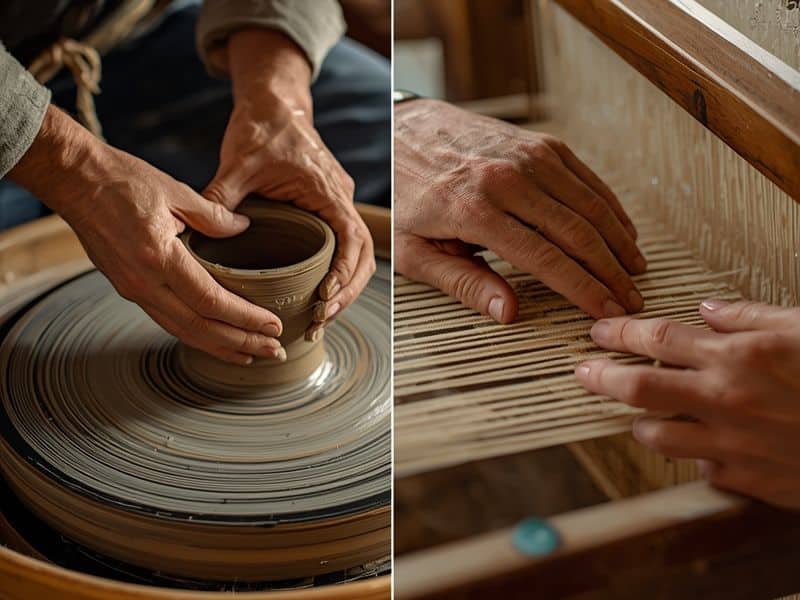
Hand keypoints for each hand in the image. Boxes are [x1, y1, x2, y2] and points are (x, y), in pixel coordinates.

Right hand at [9, 105, 283, 364]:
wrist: (73, 180)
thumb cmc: (122, 180)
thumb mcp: (175, 191)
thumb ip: (214, 215)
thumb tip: (245, 228)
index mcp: (159, 258)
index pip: (212, 301)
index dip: (245, 319)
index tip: (272, 326)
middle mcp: (144, 283)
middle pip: (200, 328)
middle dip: (240, 344)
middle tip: (273, 352)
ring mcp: (132, 289)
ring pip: (182, 331)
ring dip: (218, 347)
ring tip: (249, 356)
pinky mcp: (127, 288)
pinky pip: (167, 320)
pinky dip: (195, 334)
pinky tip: (215, 339)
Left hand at [204, 29, 374, 333]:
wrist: (275, 104)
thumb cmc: (263, 128)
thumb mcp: (239, 162)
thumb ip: (221, 197)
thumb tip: (198, 231)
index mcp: (328, 191)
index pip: (353, 240)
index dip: (345, 273)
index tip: (325, 297)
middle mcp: (340, 200)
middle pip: (363, 258)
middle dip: (346, 293)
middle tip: (319, 322)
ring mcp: (337, 206)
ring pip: (358, 258)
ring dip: (344, 290)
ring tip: (319, 319)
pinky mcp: (328, 211)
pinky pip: (343, 249)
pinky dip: (336, 276)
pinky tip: (316, 297)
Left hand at [394, 99, 645, 322]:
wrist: (404, 130)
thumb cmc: (407, 196)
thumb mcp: (415, 250)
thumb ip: (463, 283)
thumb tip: (508, 313)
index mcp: (476, 212)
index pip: (546, 259)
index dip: (583, 289)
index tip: (607, 312)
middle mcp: (508, 181)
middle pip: (577, 233)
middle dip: (611, 271)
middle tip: (631, 299)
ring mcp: (527, 157)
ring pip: (590, 204)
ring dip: (619, 240)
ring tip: (634, 269)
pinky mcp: (538, 143)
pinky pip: (585, 177)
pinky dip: (609, 205)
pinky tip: (621, 229)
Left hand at [575, 300, 799, 509]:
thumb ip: (751, 316)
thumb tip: (708, 308)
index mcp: (737, 355)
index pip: (656, 338)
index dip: (618, 333)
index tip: (597, 332)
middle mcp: (724, 398)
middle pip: (637, 388)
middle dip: (599, 377)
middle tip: (581, 372)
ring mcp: (730, 443)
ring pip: (654, 435)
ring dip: (642, 422)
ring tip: (641, 415)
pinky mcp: (743, 479)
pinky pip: (698, 466)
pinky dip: (692, 453)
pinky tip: (701, 444)